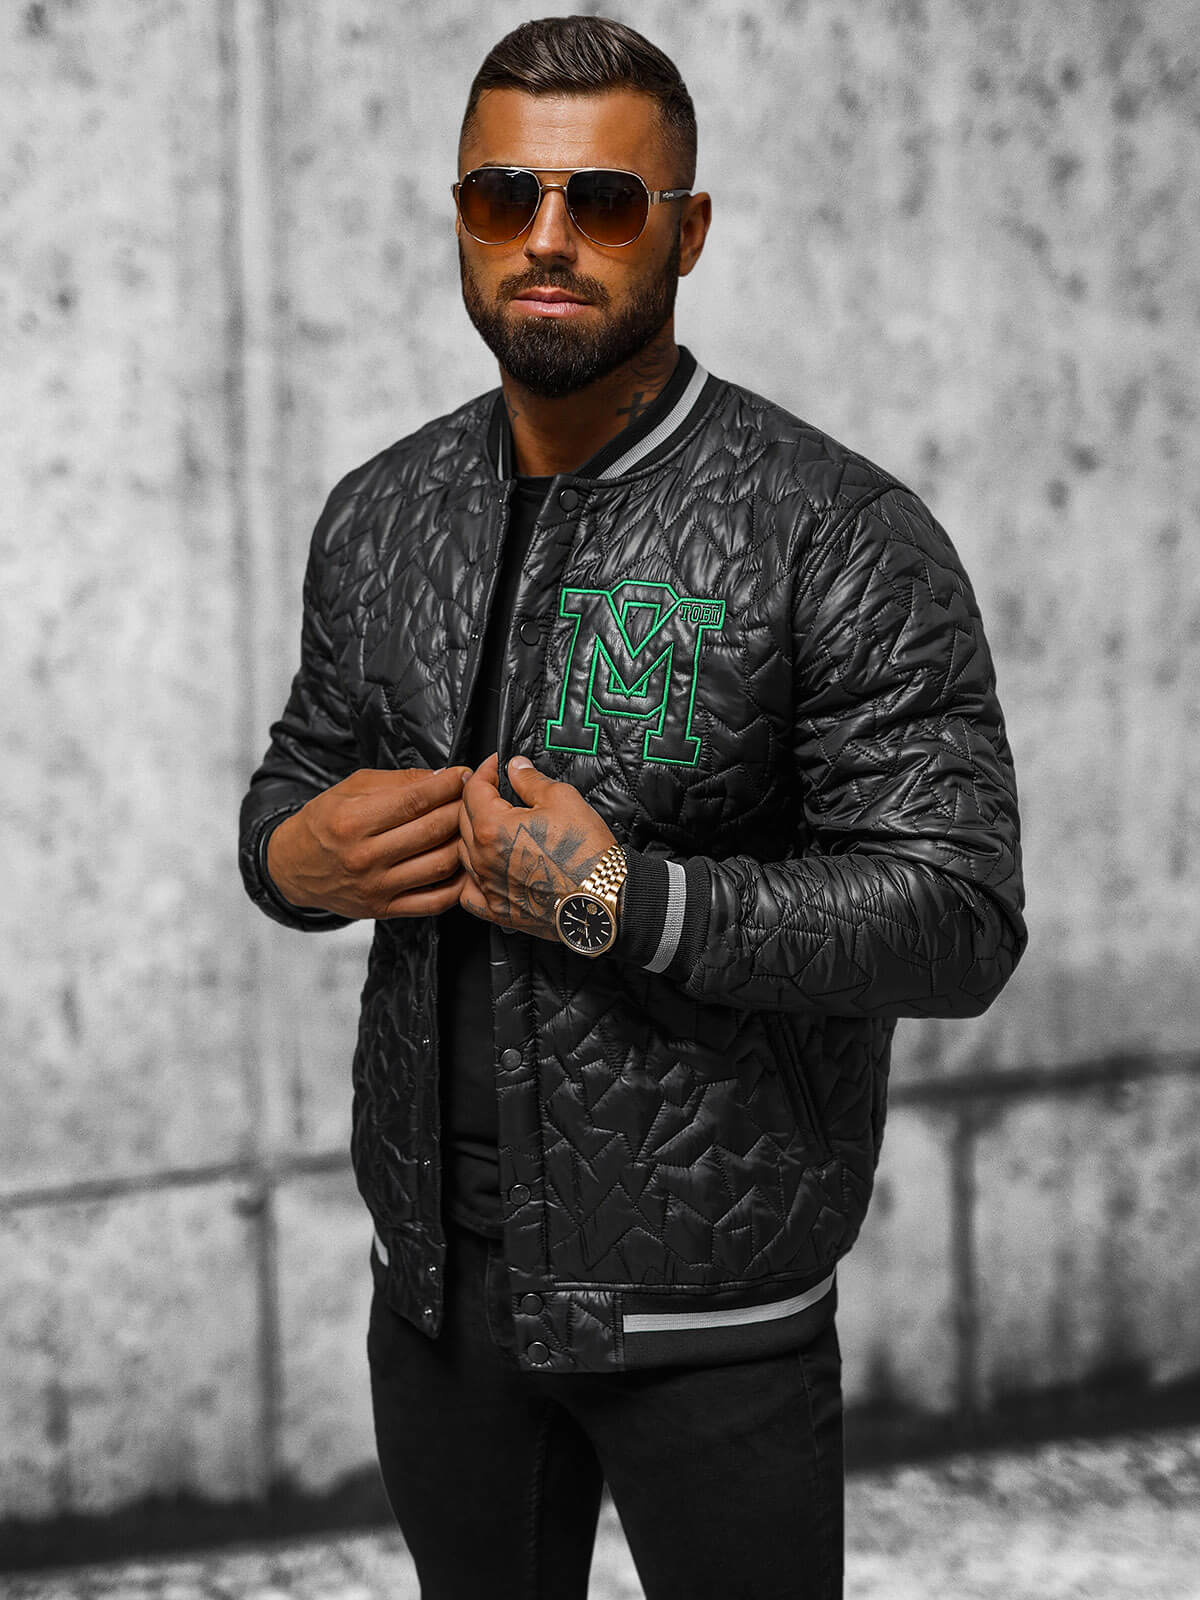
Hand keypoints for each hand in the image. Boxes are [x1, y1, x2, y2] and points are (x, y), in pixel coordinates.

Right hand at [267, 765, 472, 919]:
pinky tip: (463, 865)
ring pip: (440, 865)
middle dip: (462, 809)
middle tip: (473, 798)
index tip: (465, 775)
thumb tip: (443, 776)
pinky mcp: (385, 909)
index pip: (415, 801)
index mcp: (352, 822)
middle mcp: (364, 857)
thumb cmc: (324, 822)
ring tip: (469, 828)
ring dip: (464, 843)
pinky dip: (457, 884)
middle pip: (432, 831)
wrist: (293, 867)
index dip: (448, 785)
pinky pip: (434, 901)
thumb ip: (399, 782)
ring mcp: (377, 887)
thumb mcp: (351, 789)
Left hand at [457, 753, 616, 940]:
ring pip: (463, 854)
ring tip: (495, 827)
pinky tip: (486, 869)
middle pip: (463, 819)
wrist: (601, 899)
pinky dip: (472, 878)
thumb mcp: (562, 800)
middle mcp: (483, 859)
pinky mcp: (497, 910)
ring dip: (474, 835)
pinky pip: (468, 893)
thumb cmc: (586, 853)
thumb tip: (516, 767)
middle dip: (477, 799)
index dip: (485, 771)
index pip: (473, 790)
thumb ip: (530, 780)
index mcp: (493, 828)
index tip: (496, 765)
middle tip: (496, 791)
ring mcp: (488, 887)